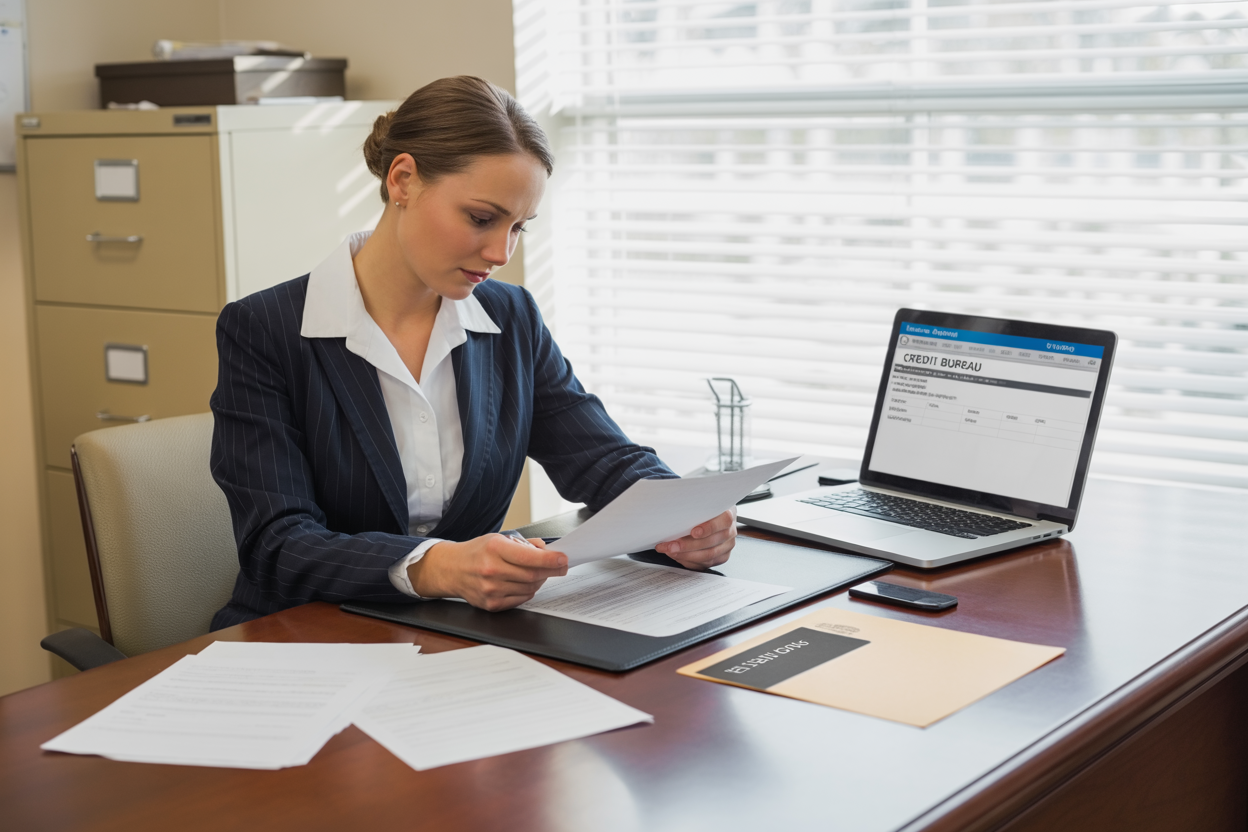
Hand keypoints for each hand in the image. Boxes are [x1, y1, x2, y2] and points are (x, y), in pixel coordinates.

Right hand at [407, 534, 566, 610]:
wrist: (452, 569)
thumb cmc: (476, 552)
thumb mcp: (499, 538)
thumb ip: (525, 544)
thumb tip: (546, 550)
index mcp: (494, 549)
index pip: (530, 557)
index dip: (551, 560)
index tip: (563, 559)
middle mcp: (491, 569)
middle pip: (533, 575)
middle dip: (551, 571)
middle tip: (559, 566)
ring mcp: (491, 589)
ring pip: (529, 589)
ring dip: (539, 581)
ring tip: (535, 572)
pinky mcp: (491, 604)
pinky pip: (521, 599)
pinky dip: (528, 592)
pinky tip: (523, 583)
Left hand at [654, 507, 736, 568]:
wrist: (708, 518)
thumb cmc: (701, 510)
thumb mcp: (699, 505)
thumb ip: (692, 509)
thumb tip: (674, 516)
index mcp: (728, 513)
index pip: (724, 521)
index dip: (709, 528)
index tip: (693, 532)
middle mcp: (730, 530)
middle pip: (712, 541)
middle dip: (688, 545)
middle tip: (671, 545)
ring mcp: (727, 545)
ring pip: (708, 555)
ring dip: (685, 554)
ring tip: (670, 550)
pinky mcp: (722, 557)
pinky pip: (705, 563)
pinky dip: (689, 561)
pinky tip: (677, 555)